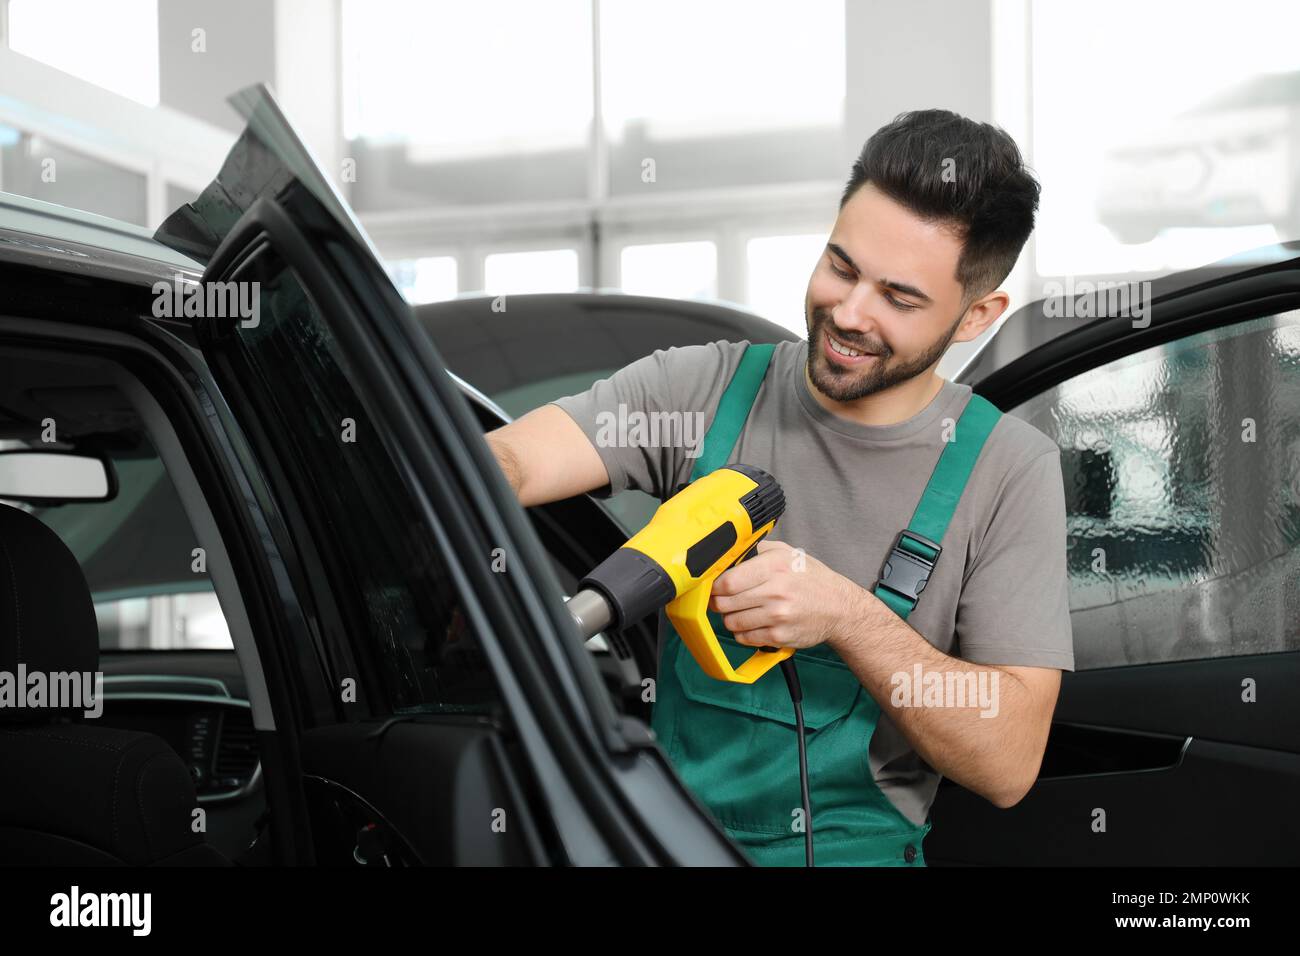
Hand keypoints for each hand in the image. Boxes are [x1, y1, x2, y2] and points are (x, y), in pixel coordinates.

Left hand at [707, 539, 856, 649]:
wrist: (839, 607)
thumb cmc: (811, 579)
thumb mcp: (787, 553)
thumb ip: (756, 550)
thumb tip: (726, 553)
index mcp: (775, 566)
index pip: (728, 581)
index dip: (714, 585)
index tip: (714, 585)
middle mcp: (776, 591)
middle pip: (724, 602)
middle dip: (718, 601)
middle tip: (724, 599)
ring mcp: (777, 616)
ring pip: (731, 622)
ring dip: (730, 617)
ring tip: (742, 610)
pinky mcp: (779, 636)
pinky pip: (744, 638)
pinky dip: (743, 632)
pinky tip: (754, 623)